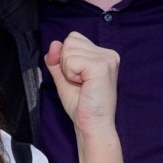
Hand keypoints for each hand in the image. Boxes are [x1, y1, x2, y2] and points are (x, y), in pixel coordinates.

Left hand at [45, 33, 124, 162]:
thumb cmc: (82, 105)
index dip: (66, 57)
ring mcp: (107, 59)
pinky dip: (70, 74)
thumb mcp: (64, 77)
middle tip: (79, 82)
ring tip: (81, 84)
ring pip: (69, 49)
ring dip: (68, 70)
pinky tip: (83, 85)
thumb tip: (54, 43)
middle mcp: (109, 54)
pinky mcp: (101, 66)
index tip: (77, 77)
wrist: (92, 125)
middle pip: (71, 40)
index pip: (74, 37)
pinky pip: (71, 60)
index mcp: (103, 54)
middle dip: (66, 63)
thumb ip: (57, 60)